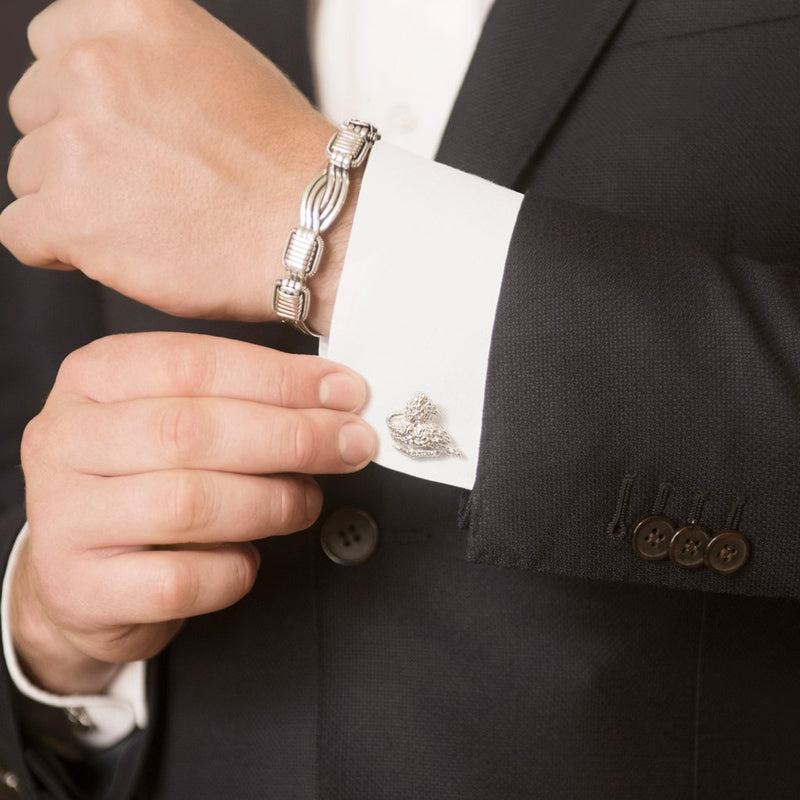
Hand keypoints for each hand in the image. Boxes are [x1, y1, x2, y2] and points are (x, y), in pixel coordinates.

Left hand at [0, 0, 346, 333]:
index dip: (83, 95)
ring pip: (30, 175)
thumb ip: (149, 58)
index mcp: (132, 14)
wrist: (314, 228)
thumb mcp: (219, 63)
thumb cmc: (282, 162)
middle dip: (77, 148)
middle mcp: (94, 66)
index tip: (118, 129)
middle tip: (143, 183)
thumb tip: (99, 82)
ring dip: (74, 201)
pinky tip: (114, 251)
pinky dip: (58, 249)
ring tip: (145, 221)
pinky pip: (20, 232)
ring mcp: (77, 141)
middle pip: (35, 111)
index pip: (53, 42)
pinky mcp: (70, 216)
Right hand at [10, 332, 375, 693]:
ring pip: (187, 503)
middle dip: (291, 437)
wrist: (80, 574)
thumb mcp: (173, 417)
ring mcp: (63, 518)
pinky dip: (234, 569)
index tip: (346, 391)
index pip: (192, 364)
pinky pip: (180, 580)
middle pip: (190, 430)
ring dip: (271, 502)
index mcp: (92, 378)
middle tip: (351, 445)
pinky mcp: (82, 589)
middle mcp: (64, 439)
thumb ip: (240, 400)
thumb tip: (335, 398)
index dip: (280, 379)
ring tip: (304, 501)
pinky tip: (247, 557)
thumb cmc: (143, 481)